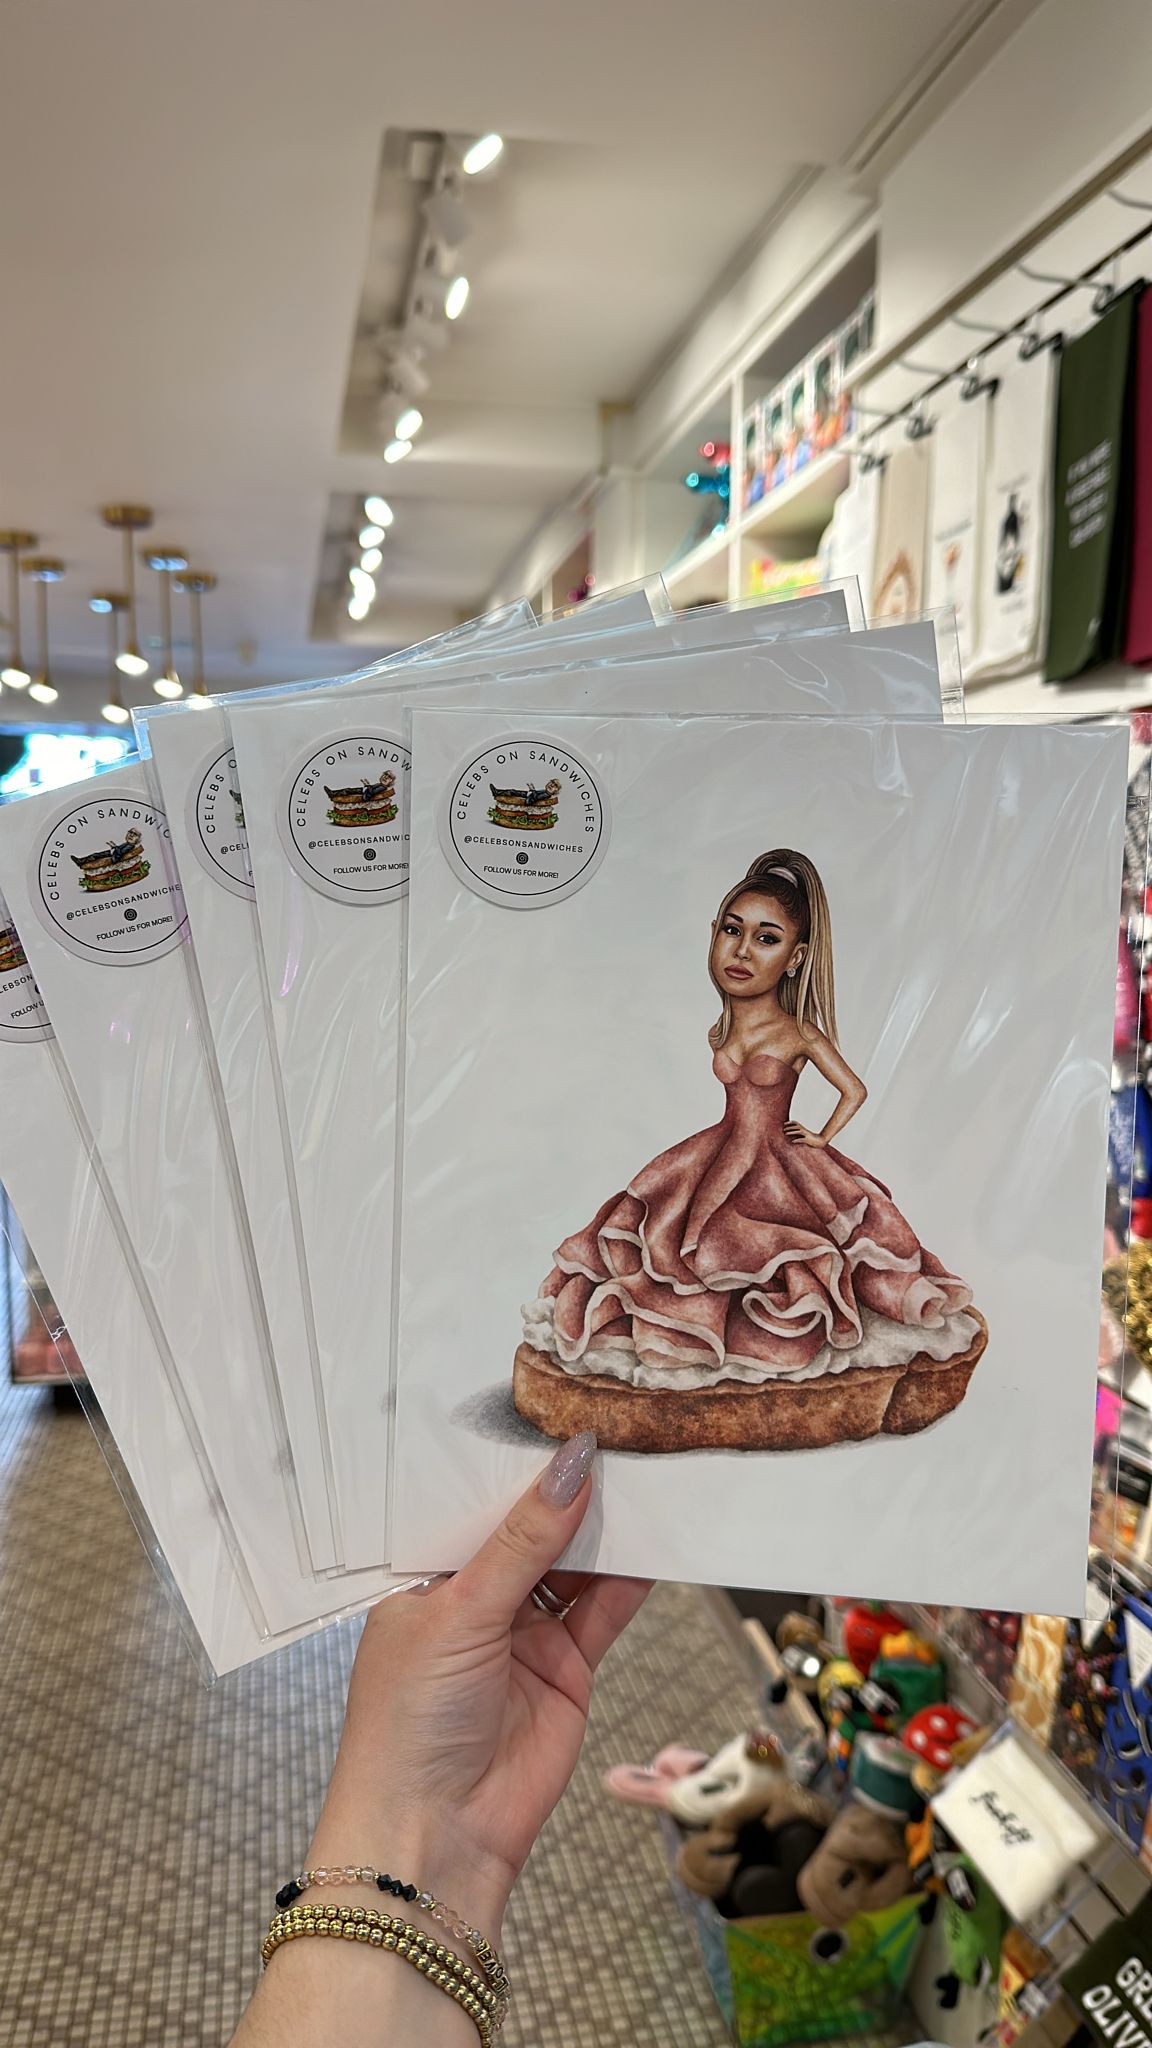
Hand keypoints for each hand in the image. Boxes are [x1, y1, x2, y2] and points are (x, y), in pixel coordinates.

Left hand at [309, 1433, 650, 1933]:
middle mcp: (473, 1601)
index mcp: (424, 1578)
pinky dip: (631, 1576)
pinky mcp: (567, 1668)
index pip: (474, 1504)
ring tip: (646, 1470)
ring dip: (605, 1528)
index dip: (514, 1465)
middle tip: (616, 1431)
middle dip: (568, 1490)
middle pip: (531, 1530)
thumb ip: (523, 1541)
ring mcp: (522, 1634)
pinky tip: (655, 1538)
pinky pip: (604, 1610)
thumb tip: (572, 1464)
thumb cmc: (411, 1724)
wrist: (437, 1840)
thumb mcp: (461, 1613)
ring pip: (573, 1566)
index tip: (556, 1411)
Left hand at [785, 1121, 826, 1147]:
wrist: (821, 1141)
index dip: (790, 1122)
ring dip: (792, 1132)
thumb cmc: (812, 1138)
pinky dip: (797, 1140)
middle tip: (783, 1129)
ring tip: (786, 1134)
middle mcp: (805, 1131)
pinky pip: (802, 1140)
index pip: (796, 1123)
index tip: (784, 1123)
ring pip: (798, 1132)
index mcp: (803, 1129)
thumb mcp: (805, 1133)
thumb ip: (800, 1132)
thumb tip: (793, 1132)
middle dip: (789, 1127)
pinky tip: (792, 1141)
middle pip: (796, 1126)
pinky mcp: (808, 1140)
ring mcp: (807, 1135)